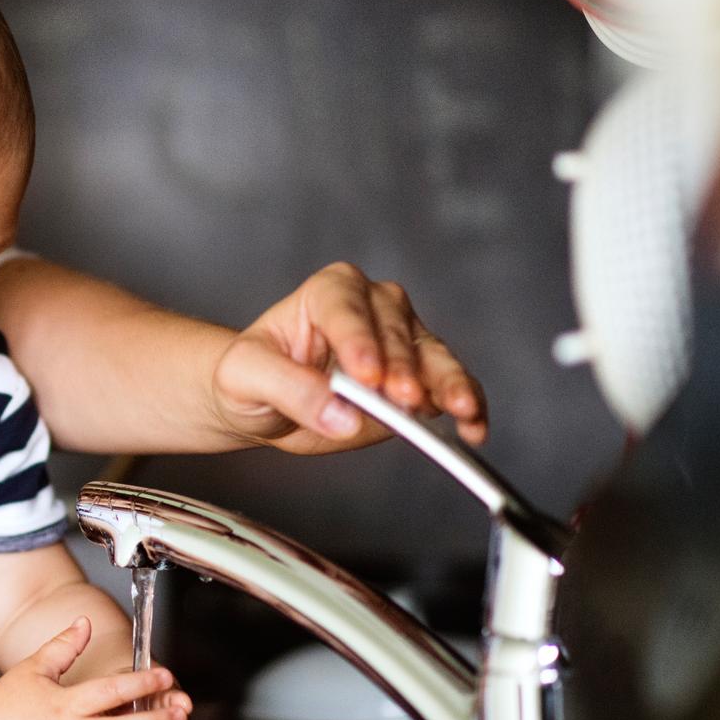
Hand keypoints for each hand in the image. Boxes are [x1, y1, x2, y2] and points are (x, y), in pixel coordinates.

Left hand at [209, 262, 487, 453]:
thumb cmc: (250, 377)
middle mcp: (374, 307)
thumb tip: (341, 414)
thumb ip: (289, 389)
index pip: (347, 310)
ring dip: (448, 384)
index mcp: (329, 292)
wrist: (263, 403)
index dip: (358, 341)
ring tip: (460, 410)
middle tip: (400, 400)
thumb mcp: (246, 378)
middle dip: (401, 368)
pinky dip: (466, 406)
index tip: (366, 375)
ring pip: (433, 357)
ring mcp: (401, 341)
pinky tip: (473, 427)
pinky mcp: (419, 378)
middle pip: (396, 332)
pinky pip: (449, 387)